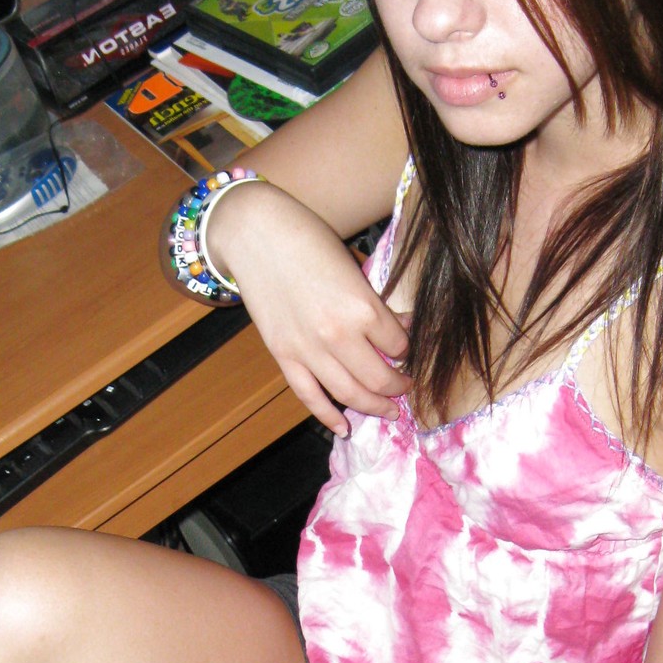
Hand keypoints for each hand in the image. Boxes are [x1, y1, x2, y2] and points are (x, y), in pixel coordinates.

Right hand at [206, 181, 410, 434]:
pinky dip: (328, 416)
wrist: (254, 233)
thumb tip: (400, 329)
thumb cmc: (307, 239)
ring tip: (388, 410)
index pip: (398, 345)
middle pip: (379, 378)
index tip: (409, 351)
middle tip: (406, 387)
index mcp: (361, 309)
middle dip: (398, 386)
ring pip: (349, 394)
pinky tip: (344, 428)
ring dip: (373, 406)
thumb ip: (374, 304)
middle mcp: (337, 336)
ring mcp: (308, 351)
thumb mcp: (351, 267)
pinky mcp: (283, 356)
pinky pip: (309, 396)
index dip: (408, 350)